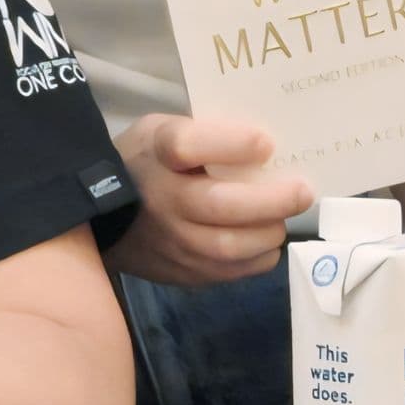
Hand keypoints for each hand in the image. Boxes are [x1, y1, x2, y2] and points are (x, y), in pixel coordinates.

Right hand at [108, 114, 312, 285]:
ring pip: (228, 246)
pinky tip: (264, 241)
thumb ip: (205, 134)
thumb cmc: (145, 162)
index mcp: (157, 153)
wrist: (100, 217)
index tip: (266, 143)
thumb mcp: (163, 131)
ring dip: (267, 232)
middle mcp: (162, 200)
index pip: (186, 147)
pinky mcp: (182, 273)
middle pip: (219, 204)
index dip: (230, 144)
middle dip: (270, 200)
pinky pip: (229, 271)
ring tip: (282, 219)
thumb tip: (266, 148)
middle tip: (303, 191)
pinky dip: (256, 257)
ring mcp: (171, 242)